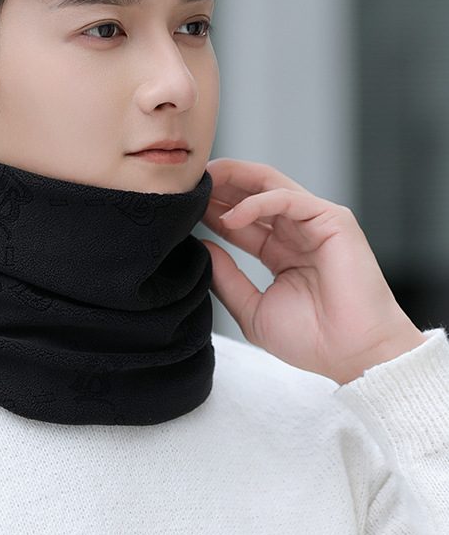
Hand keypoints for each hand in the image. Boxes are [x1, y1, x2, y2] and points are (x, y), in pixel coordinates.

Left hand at [202, 158, 423, 383]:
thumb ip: (226, 277)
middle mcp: (297, 232)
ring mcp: (315, 223)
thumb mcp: (252, 308)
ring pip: (269, 184)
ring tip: (204, 182)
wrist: (352, 356)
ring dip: (234, 179)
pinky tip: (231, 216)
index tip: (181, 208)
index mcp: (280, 251)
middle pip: (252, 193)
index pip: (241, 219)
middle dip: (220, 183)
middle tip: (187, 183)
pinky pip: (288, 198)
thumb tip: (202, 247)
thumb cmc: (311, 339)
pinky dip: (257, 202)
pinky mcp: (332, 219)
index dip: (211, 210)